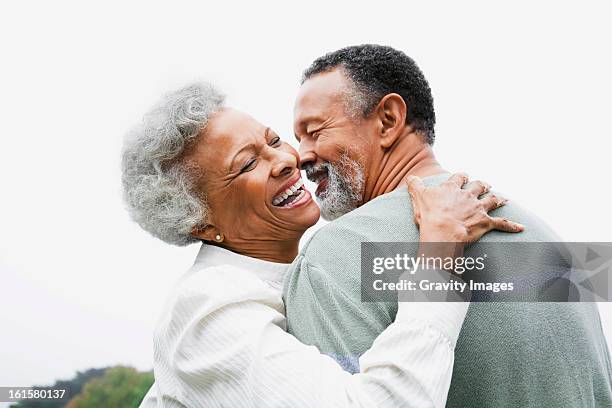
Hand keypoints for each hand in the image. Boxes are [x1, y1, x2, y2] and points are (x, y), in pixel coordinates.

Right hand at [405, 172, 523, 243]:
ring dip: (498, 199)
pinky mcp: (486, 223)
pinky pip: (502, 224)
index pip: (458, 178)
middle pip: (478, 186)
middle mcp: (467, 196)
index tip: (463, 177)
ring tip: (503, 199)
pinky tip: (521, 228)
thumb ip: (415, 185)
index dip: (461, 177)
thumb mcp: (418, 197)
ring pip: (492, 200)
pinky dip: (512, 226)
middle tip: (485, 185)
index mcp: (452, 189)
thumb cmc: (429, 216)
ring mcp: (478, 209)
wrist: (442, 233)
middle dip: (482, 185)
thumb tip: (412, 177)